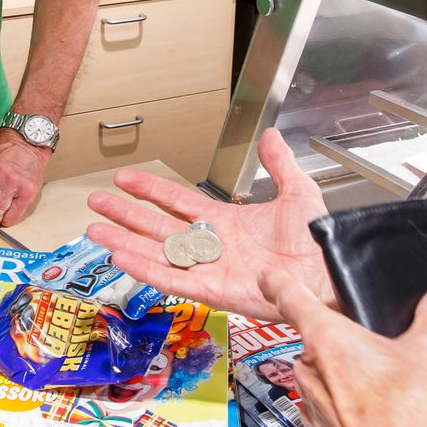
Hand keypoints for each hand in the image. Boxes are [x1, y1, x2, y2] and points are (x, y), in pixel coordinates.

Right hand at [84, 127, 332, 320]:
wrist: (331, 273)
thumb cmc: (317, 242)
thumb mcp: (298, 193)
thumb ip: (279, 165)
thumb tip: (271, 134)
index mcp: (226, 222)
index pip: (178, 202)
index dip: (150, 190)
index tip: (125, 178)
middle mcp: (212, 246)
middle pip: (157, 227)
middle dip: (125, 215)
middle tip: (96, 202)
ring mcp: (209, 270)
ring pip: (157, 254)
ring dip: (126, 243)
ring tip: (95, 231)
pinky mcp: (213, 292)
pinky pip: (173, 280)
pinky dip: (147, 270)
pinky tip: (123, 258)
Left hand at [259, 268, 426, 426]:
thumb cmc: (412, 418)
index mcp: (329, 341)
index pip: (292, 299)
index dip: (277, 283)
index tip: (267, 278)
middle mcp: (311, 373)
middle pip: (316, 344)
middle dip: (341, 343)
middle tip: (376, 348)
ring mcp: (313, 411)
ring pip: (322, 381)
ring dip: (344, 381)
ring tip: (388, 391)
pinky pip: (329, 416)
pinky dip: (348, 414)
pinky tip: (380, 422)